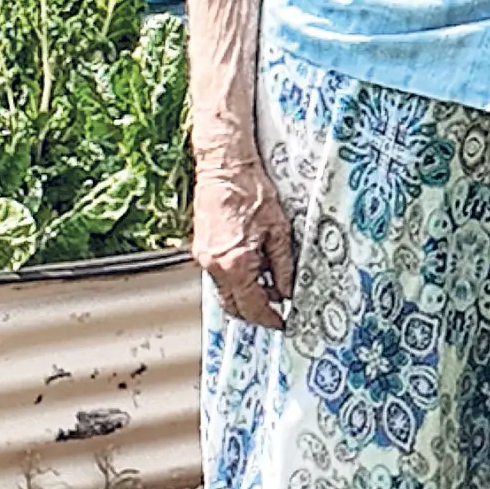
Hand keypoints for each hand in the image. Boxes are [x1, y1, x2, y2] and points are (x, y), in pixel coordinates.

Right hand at [194, 147, 295, 327]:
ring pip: (225, 292)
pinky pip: (219, 275)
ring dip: (245, 296)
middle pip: (233, 306)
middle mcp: (214, 265)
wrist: (225, 166)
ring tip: (269, 285)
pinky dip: (236, 279)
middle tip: (276, 310)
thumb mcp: (279, 230)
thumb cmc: (250, 189)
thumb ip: (284, 265)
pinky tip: (253, 267)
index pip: (253, 307)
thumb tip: (288, 289)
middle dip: (255, 313)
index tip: (282, 322)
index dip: (270, 318)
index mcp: (235, 264)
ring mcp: (204, 257)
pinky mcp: (201, 248)